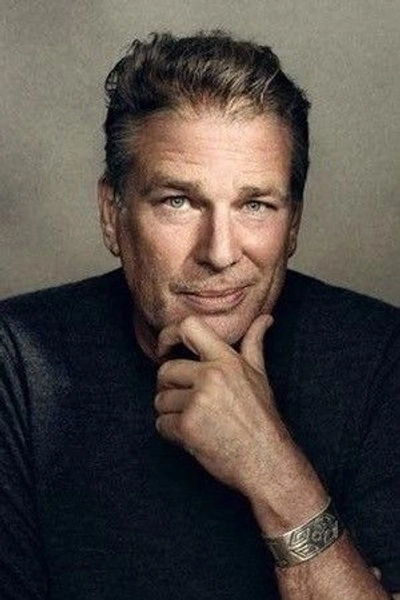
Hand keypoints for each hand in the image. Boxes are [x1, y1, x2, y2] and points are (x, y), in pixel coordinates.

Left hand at [154, 314, 306, 504]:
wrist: (267, 461)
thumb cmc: (262, 418)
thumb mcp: (259, 375)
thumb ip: (254, 343)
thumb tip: (266, 318)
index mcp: (227, 360)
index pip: (188, 327)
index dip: (169, 335)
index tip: (164, 349)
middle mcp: (212, 376)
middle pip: (165, 370)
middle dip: (170, 387)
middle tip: (189, 401)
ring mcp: (199, 401)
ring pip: (161, 399)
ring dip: (171, 412)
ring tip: (197, 421)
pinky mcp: (188, 427)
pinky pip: (161, 423)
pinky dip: (171, 432)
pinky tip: (193, 436)